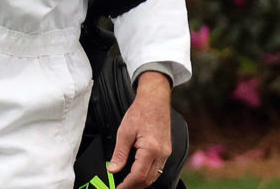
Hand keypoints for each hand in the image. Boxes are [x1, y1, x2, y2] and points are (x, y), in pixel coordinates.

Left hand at [108, 71, 172, 187]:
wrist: (155, 99)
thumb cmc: (141, 112)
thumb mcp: (124, 132)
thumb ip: (119, 154)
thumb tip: (113, 170)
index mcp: (150, 149)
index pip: (138, 176)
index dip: (126, 186)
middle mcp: (161, 153)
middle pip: (148, 180)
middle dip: (134, 187)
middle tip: (121, 188)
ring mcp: (166, 153)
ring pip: (155, 176)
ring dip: (141, 182)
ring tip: (128, 183)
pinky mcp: (167, 150)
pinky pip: (158, 169)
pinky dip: (148, 175)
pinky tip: (138, 173)